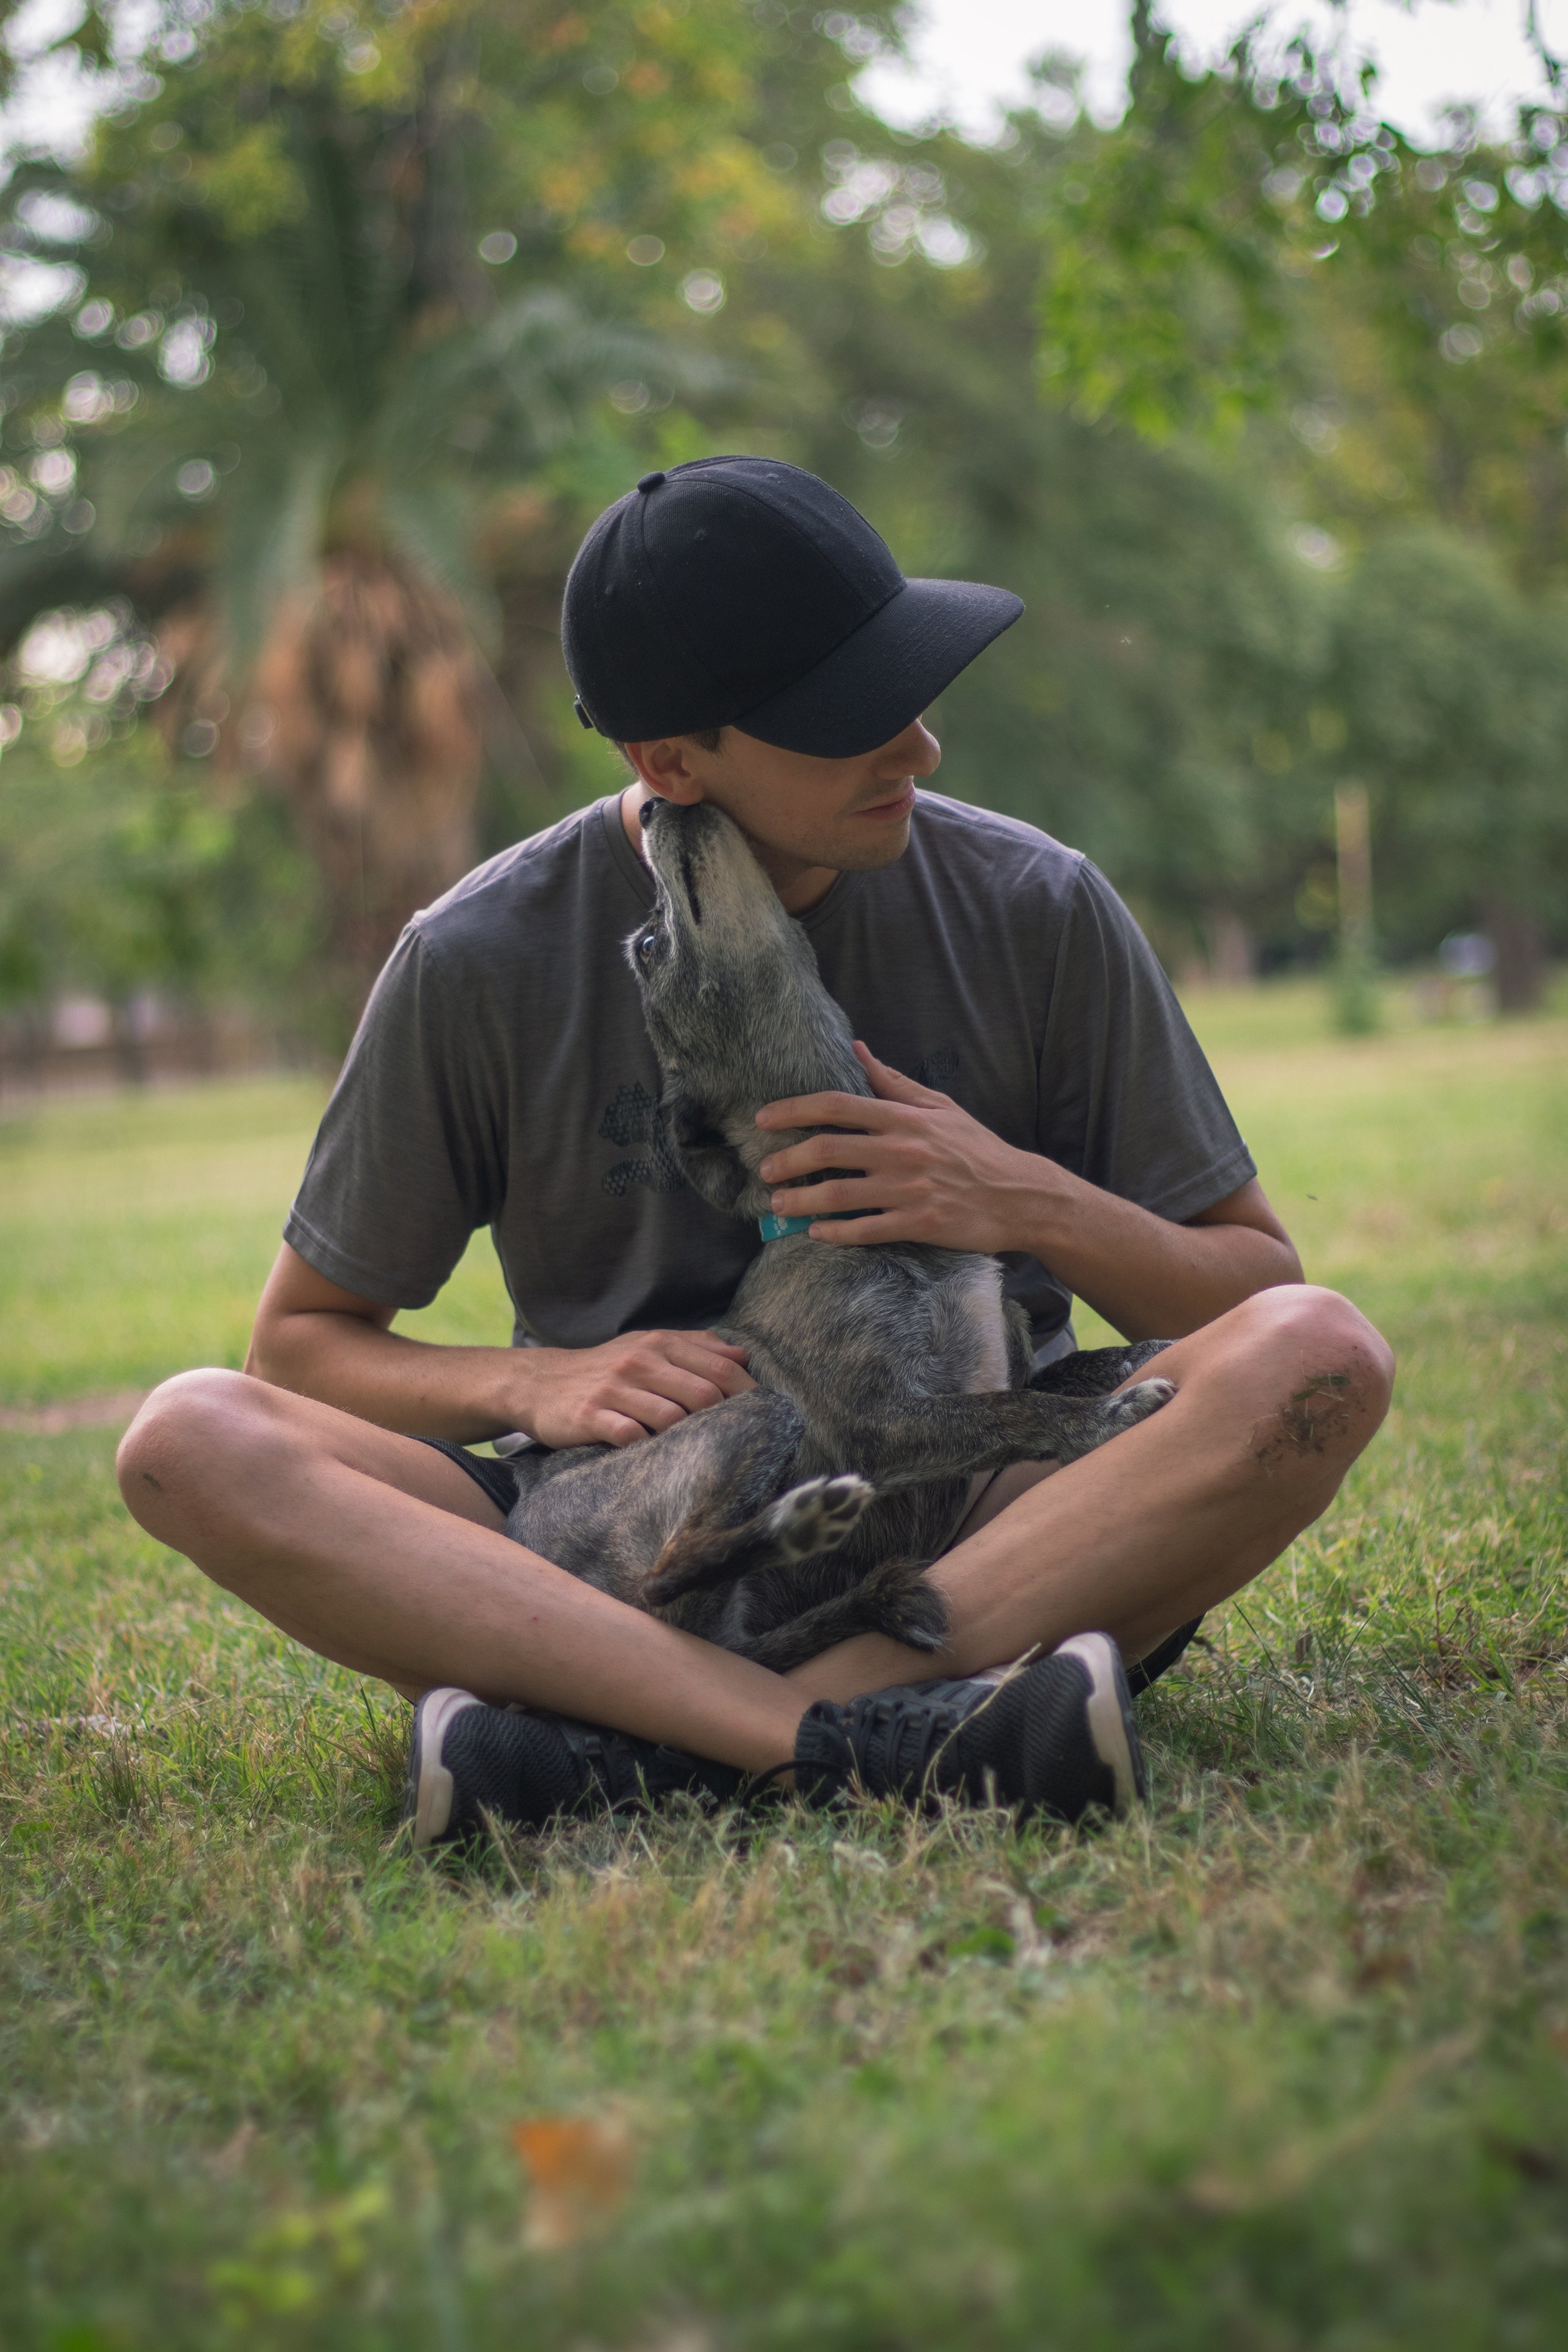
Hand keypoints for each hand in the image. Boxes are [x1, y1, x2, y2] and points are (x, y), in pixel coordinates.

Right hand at [513, 1329, 753, 1448]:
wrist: (538, 1382)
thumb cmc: (604, 1369)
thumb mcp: (646, 1346)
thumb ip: (695, 1346)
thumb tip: (742, 1354)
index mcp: (659, 1344)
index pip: (720, 1367)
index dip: (747, 1394)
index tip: (761, 1416)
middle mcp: (638, 1362)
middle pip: (703, 1394)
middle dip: (721, 1421)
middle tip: (729, 1442)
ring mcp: (613, 1390)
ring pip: (671, 1418)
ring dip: (685, 1438)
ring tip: (690, 1451)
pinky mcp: (589, 1417)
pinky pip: (631, 1437)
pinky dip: (646, 1448)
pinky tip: (650, 1454)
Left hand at [756, 1042, 1056, 1255]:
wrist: (1020, 1196)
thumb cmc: (977, 1150)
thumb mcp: (940, 1107)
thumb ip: (894, 1083)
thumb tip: (857, 1051)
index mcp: (904, 1118)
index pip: (837, 1106)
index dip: (793, 1110)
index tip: (764, 1119)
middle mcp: (901, 1151)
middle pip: (827, 1150)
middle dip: (787, 1161)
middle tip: (764, 1171)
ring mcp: (908, 1190)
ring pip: (837, 1195)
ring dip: (800, 1202)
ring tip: (778, 1206)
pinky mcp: (917, 1224)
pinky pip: (864, 1230)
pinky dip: (834, 1233)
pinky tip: (816, 1234)